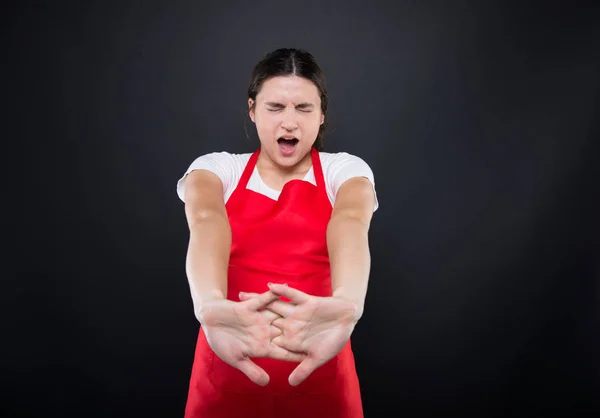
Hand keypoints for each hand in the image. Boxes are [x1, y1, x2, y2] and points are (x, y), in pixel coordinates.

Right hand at [200, 290, 304, 385]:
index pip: (283, 351)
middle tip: (320, 331)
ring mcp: (258, 318)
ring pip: (279, 315)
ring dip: (292, 312)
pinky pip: (265, 299)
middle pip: (286, 333)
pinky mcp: (251, 306)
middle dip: (302, 332)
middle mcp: (263, 332)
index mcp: (261, 346)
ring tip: (311, 307)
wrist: (208, 321)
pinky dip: (275, 293)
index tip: (312, 356)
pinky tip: (288, 286)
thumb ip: (251, 369)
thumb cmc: (220, 342)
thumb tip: (266, 383)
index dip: (296, 354)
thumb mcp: (235, 358)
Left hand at [239, 283, 358, 385]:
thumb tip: (290, 384)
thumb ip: (304, 369)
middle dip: (248, 317)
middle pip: (265, 321)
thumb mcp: (319, 358)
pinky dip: (281, 290)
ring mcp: (297, 313)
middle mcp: (291, 325)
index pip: (270, 341)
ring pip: (273, 305)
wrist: (348, 320)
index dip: (252, 341)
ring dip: (259, 300)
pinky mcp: (306, 301)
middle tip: (229, 315)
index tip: (234, 341)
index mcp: (292, 339)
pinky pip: (291, 295)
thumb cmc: (335, 340)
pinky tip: (269, 286)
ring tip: (240, 295)